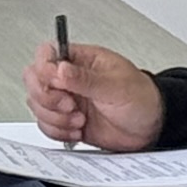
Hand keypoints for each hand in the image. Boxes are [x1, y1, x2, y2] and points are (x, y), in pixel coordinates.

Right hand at [26, 42, 164, 150]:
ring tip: (79, 119)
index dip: (44, 70)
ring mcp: (67, 101)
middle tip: (70, 105)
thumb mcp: (116, 85)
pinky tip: (77, 130)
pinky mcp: (68, 121)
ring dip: (54, 118)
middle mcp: (70, 79)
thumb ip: (85, 79)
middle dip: (47, 97)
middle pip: (35, 80)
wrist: (151, 128)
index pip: (47, 55)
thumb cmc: (142, 98)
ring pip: (37, 105)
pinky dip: (58, 132)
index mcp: (81, 60)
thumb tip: (60, 69)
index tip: (59, 84)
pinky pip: (47, 126)